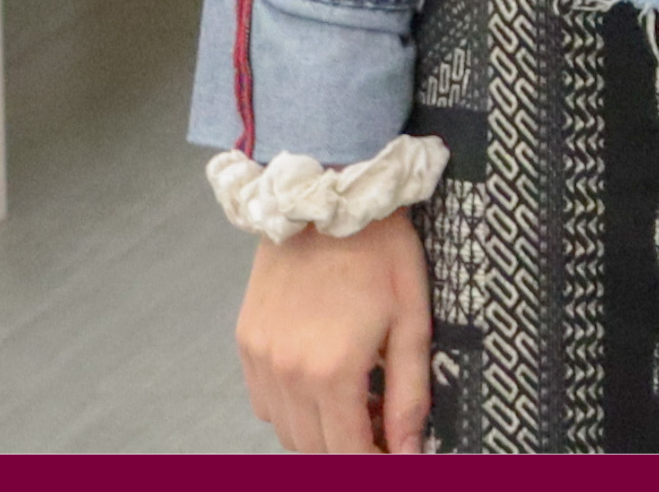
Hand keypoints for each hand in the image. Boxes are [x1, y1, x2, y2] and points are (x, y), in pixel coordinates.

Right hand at [237, 210, 433, 451]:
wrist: (329, 194)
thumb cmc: (380, 252)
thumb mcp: (411, 322)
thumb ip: (410, 395)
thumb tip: (411, 451)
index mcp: (332, 371)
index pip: (347, 454)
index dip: (374, 464)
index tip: (394, 458)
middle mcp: (287, 372)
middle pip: (313, 449)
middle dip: (351, 451)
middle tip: (383, 431)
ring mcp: (260, 357)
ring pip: (285, 430)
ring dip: (320, 434)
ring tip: (357, 406)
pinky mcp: (246, 340)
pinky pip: (264, 400)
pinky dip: (291, 409)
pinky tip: (321, 385)